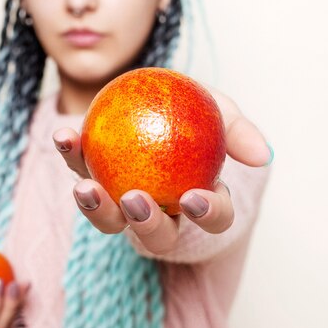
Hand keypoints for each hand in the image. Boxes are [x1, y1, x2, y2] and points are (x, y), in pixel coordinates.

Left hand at [53, 88, 271, 254]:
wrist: (151, 93)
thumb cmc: (191, 107)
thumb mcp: (218, 109)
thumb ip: (238, 131)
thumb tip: (263, 156)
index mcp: (198, 196)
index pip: (213, 217)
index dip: (207, 215)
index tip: (193, 198)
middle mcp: (161, 208)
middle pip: (159, 235)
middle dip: (148, 226)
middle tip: (137, 201)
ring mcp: (122, 199)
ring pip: (113, 220)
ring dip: (98, 209)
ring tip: (86, 188)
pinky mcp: (92, 178)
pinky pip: (80, 171)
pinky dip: (70, 155)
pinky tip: (64, 135)